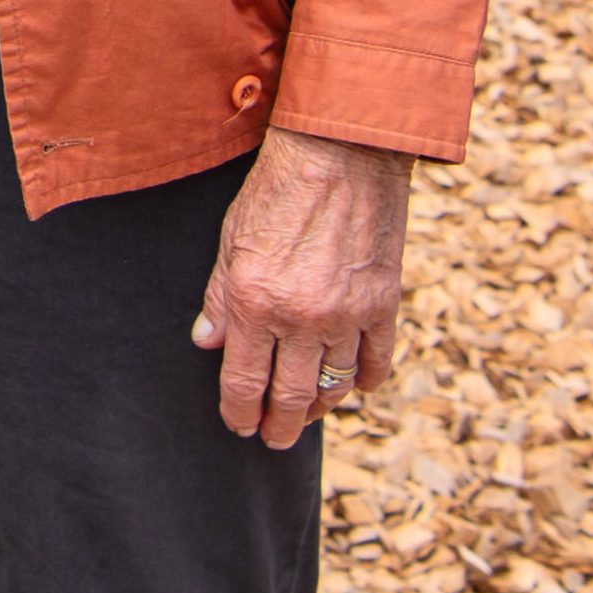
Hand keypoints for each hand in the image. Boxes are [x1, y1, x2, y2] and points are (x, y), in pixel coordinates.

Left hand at [189, 127, 410, 448]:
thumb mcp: (231, 240)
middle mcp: (303, 317)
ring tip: (307, 415)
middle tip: (273, 439)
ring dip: (319, 408)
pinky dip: (363, 380)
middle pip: (291, 396)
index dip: (239, 412)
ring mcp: (349, 314)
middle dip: (279, 425)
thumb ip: (220, 298)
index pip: (244, 381)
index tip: (239, 426)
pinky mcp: (385, 304)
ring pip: (334, 386)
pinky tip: (353, 386)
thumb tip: (207, 344)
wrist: (342, 153)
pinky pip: (376, 362)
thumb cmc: (278, 190)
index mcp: (257, 303)